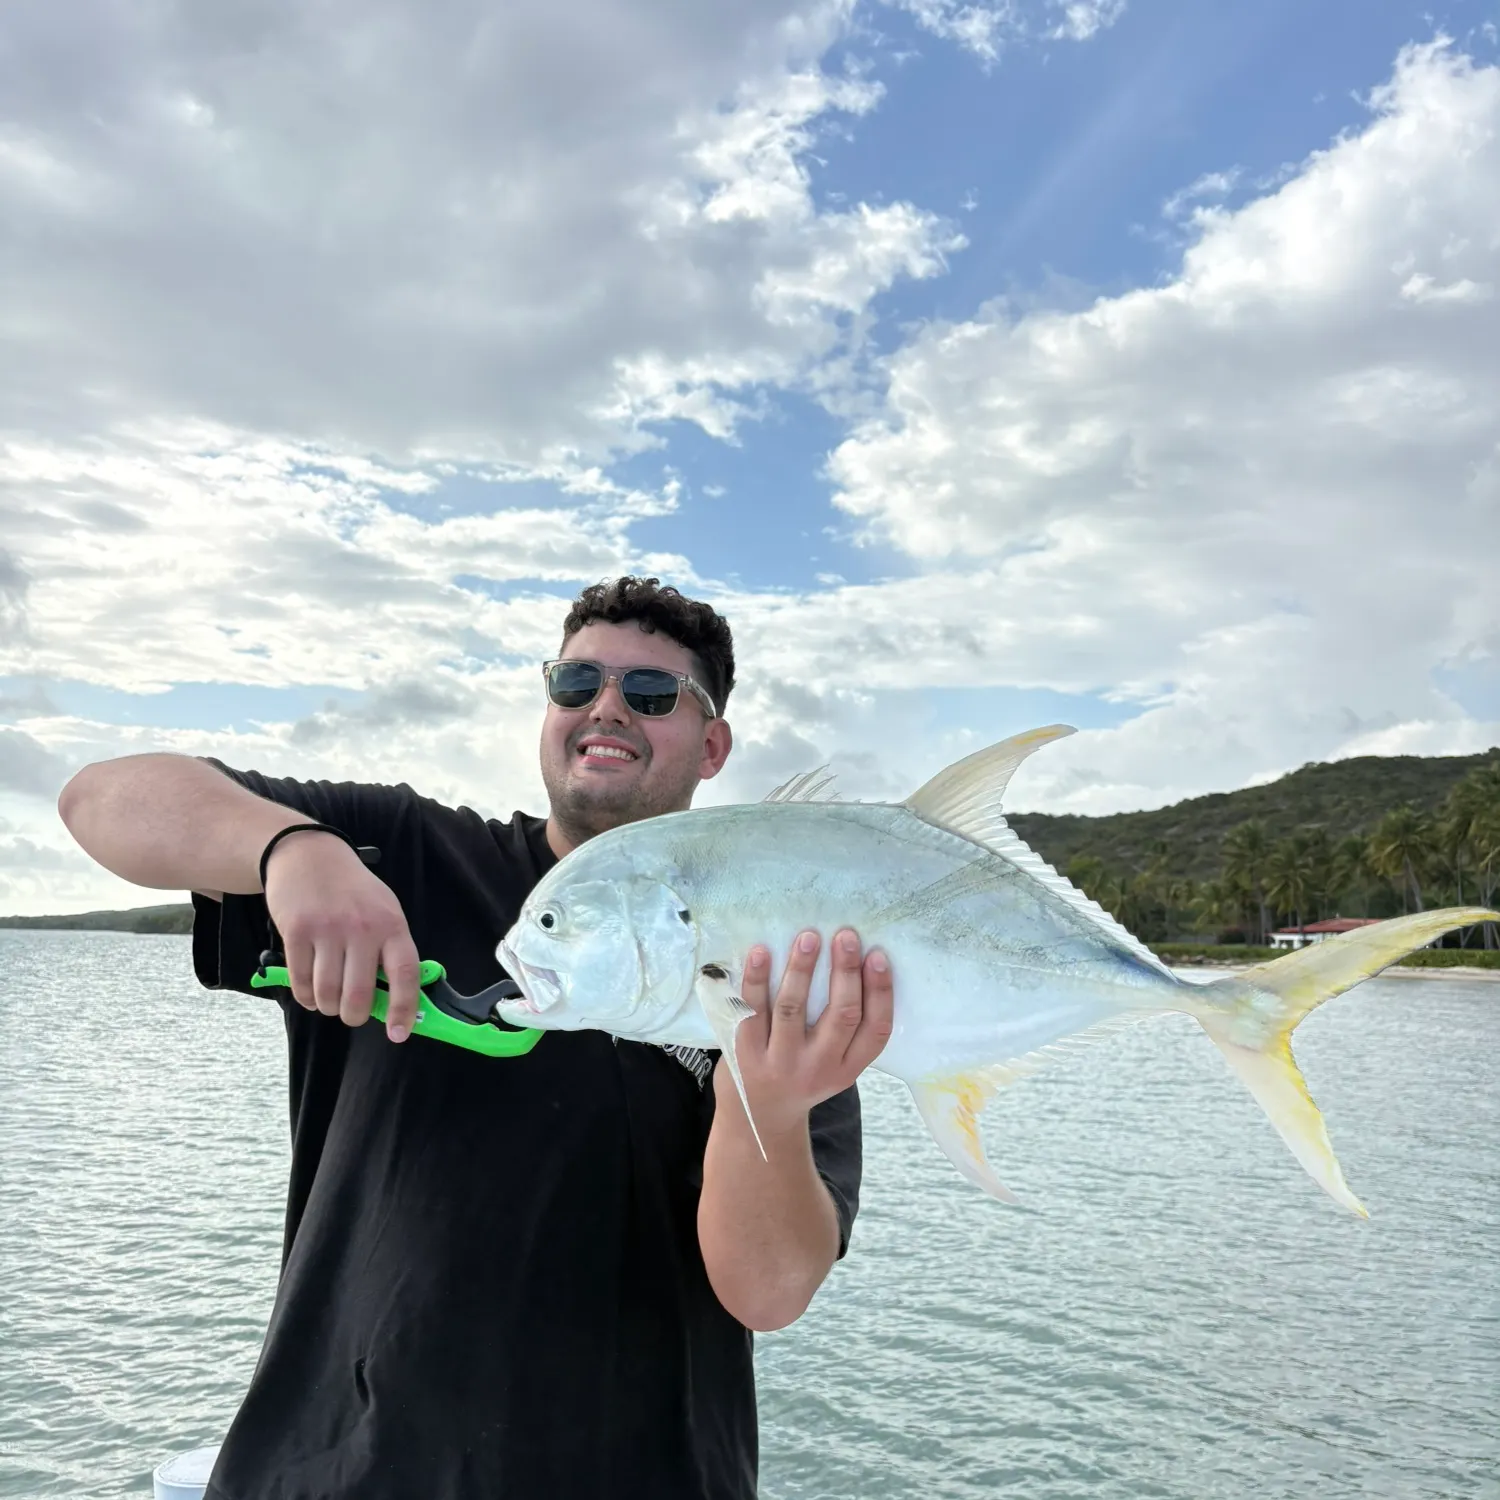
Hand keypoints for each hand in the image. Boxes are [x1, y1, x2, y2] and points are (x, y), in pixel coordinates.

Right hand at [264, 832, 421, 1041]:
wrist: (309, 855)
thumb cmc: (353, 890)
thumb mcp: (384, 911)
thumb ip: (389, 951)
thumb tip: (394, 1000)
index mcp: (392, 925)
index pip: (405, 974)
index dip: (403, 1009)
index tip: (399, 1033)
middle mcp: (362, 928)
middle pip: (359, 995)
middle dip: (355, 1016)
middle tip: (352, 1014)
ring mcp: (328, 930)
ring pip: (327, 994)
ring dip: (327, 1007)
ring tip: (330, 1000)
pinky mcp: (297, 932)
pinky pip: (301, 981)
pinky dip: (306, 996)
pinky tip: (310, 991)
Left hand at [718, 928, 893, 1138]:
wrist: (756, 1118)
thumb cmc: (801, 1076)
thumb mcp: (834, 1065)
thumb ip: (845, 1029)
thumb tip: (853, 959)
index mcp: (848, 1068)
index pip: (876, 1030)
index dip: (880, 992)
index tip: (878, 956)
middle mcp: (819, 1068)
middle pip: (841, 1015)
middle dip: (845, 972)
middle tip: (846, 936)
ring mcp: (781, 1062)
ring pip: (793, 1010)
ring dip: (802, 970)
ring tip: (808, 938)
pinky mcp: (746, 1055)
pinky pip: (752, 1011)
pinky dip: (756, 980)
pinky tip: (760, 952)